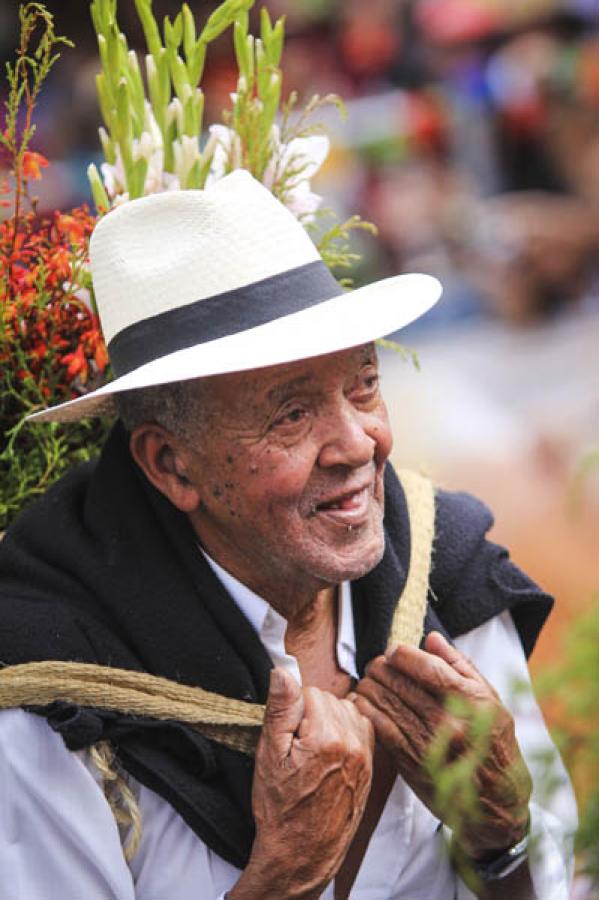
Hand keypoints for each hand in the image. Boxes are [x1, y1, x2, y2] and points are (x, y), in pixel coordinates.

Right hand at [230, 668, 373, 899]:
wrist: (304, 853)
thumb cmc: (282, 808)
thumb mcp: (269, 755)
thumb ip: (280, 709)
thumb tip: (282, 671)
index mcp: (327, 736)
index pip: (310, 691)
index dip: (292, 709)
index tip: (285, 733)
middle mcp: (353, 742)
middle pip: (330, 699)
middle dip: (310, 713)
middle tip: (295, 745)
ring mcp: (366, 754)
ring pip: (346, 710)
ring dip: (329, 720)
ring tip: (311, 749)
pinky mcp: (371, 765)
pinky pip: (361, 727)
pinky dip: (346, 730)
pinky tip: (329, 750)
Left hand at [353, 631, 531, 859]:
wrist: (496, 801)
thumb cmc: (495, 743)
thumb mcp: (490, 699)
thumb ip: (460, 665)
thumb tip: (431, 638)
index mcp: (471, 701)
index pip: (426, 667)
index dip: (402, 654)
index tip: (395, 652)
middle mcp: (449, 721)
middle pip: (400, 682)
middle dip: (381, 667)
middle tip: (377, 664)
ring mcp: (428, 743)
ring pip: (385, 702)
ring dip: (370, 685)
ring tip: (368, 679)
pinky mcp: (411, 762)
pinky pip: (380, 727)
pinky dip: (365, 709)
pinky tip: (361, 699)